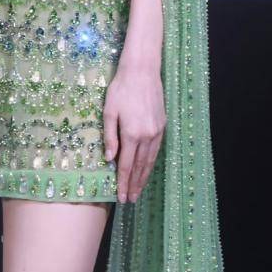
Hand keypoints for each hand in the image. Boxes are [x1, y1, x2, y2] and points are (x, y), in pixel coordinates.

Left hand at [102, 61, 165, 203]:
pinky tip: (147, 169)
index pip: (127, 165)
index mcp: (132, 134)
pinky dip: (151, 163)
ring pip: (150, 160)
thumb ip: (109, 137)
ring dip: (144, 177)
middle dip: (135, 185)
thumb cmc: (121, 89)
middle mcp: (147, 136)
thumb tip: (109, 159)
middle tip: (131, 199)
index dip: (124, 183)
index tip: (121, 196)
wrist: (143, 71)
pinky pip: (156, 150)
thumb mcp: (109, 112)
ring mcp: (157, 131)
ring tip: (139, 190)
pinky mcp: (162, 126)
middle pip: (140, 167)